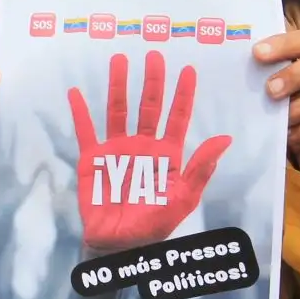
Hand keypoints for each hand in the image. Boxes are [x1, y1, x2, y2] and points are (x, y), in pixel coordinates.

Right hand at [69, 50, 230, 250]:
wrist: (120, 244)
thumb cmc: (154, 224)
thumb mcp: (184, 198)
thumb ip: (200, 169)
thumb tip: (224, 140)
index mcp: (167, 155)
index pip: (177, 118)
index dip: (183, 95)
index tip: (188, 70)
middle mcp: (143, 146)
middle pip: (148, 106)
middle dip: (153, 81)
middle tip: (154, 54)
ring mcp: (117, 149)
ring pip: (118, 110)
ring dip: (119, 85)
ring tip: (119, 60)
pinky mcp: (93, 158)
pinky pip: (86, 131)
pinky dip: (80, 112)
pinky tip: (75, 92)